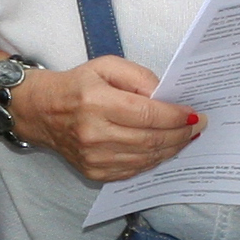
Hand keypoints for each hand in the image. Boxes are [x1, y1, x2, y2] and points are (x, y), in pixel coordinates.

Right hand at [14, 54, 202, 181]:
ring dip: (171, 149)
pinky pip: (133, 170)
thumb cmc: (78, 85)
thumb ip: (139, 77)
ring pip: (146, 159)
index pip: (147, 114)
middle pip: (151, 140)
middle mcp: (94, 134)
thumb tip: (166, 97)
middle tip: (198, 128)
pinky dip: (153, 161)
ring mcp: (93, 158)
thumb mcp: (107, 66)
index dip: (176, 117)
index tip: (195, 115)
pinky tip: (164, 149)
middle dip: (181, 135)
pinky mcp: (94, 172)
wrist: (42, 112)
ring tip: (185, 138)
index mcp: (96, 103)